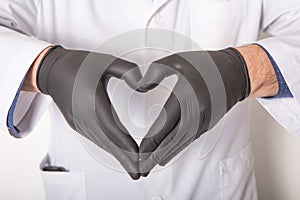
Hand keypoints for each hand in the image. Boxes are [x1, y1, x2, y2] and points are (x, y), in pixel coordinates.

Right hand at [36, 46, 142, 179]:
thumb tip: (144, 84)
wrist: (52, 70)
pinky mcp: (77, 124)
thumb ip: (127, 71)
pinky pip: (95, 139)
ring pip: (101, 144)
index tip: (139, 158)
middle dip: (125, 159)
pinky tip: (117, 154)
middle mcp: (84, 117)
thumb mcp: (105, 61)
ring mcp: (79, 123)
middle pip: (107, 143)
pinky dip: (108, 149)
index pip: (112, 129)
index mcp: (92, 102)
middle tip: (140, 174)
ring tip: (133, 168)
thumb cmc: (79, 65)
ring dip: (117, 156)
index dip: (126, 145)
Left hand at [138, 48, 250, 175]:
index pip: (164, 126)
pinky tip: (167, 154)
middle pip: (172, 141)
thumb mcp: (178, 61)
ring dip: (165, 155)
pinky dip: (176, 149)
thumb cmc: (206, 65)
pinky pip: (189, 140)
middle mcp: (196, 115)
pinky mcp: (207, 125)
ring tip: (151, 165)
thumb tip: (140, 86)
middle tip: (142, 168)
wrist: (235, 73)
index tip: (139, 152)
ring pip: (181, 144)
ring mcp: (203, 122)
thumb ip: (156, 72)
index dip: (151, 142)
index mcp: (186, 98)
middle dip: (155, 156)